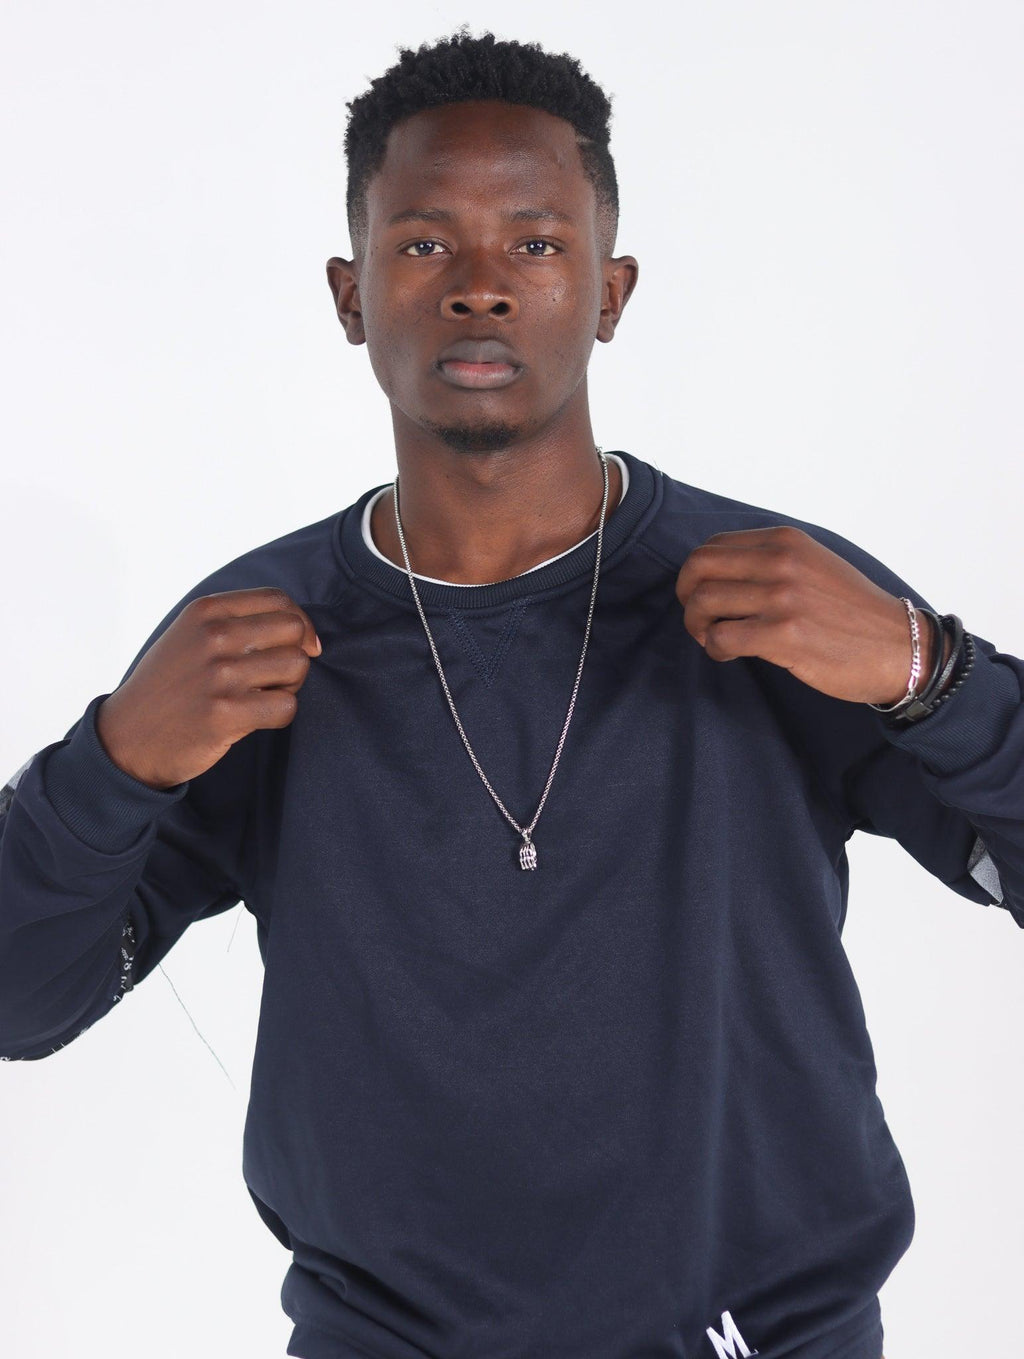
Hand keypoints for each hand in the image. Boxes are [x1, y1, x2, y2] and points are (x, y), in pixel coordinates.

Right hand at [95, 586, 321, 788]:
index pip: (278, 600)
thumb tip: (303, 628)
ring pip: (297, 666)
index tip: (299, 645)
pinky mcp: (226, 713)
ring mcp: (220, 674)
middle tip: (275, 676)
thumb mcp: (191, 636)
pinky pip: (287, 706)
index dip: (299, 623)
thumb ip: (236, 622)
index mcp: (206, 611)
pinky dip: (280, 715)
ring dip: (289, 686)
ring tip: (262, 696)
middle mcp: (214, 636)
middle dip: (296, 653)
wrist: (127, 738)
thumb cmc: (171, 686)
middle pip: (295, 630)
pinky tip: (255, 718)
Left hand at [674, 525, 944, 704]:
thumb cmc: (852, 613)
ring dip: (698, 626)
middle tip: (700, 619)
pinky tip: (729, 653)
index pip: (713, 546)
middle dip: (686, 595)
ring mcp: (782, 598)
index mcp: (786, 541)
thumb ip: (771, 560)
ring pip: (702, 602)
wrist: (899, 646)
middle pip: (697, 568)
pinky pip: (720, 637)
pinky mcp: (784, 635)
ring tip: (714, 639)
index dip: (697, 574)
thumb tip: (719, 572)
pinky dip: (715, 648)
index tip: (707, 597)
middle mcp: (782, 562)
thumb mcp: (813, 565)